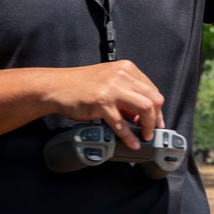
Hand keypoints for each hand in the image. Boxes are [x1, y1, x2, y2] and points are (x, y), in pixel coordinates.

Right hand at [45, 60, 164, 149]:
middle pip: (153, 98)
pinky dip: (129, 136)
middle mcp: (123, 75)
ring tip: (144, 136)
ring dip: (148, 126)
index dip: (157, 108)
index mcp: (127, 68)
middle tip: (152, 130)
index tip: (156, 120)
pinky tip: (131, 144)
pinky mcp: (102, 103)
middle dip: (156, 118)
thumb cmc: (81, 85)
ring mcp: (113, 88)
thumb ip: (126, 91)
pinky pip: (122, 123)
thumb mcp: (109, 80)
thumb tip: (140, 114)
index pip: (152, 89)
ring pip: (145, 108)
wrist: (56, 87)